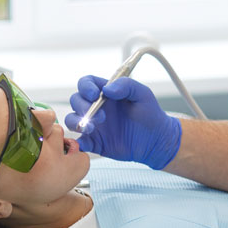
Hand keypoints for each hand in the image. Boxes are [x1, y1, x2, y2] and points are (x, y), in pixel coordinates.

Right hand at [66, 75, 181, 169]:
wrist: (156, 140)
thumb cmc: (150, 114)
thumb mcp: (142, 94)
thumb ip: (126, 85)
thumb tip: (107, 89)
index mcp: (105, 92)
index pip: (86, 83)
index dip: (86, 87)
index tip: (95, 95)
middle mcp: (96, 107)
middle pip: (75, 100)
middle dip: (82, 107)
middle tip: (101, 117)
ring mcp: (94, 125)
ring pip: (71, 120)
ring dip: (76, 122)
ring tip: (92, 128)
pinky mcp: (94, 142)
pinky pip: (78, 142)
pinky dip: (76, 143)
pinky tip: (83, 144)